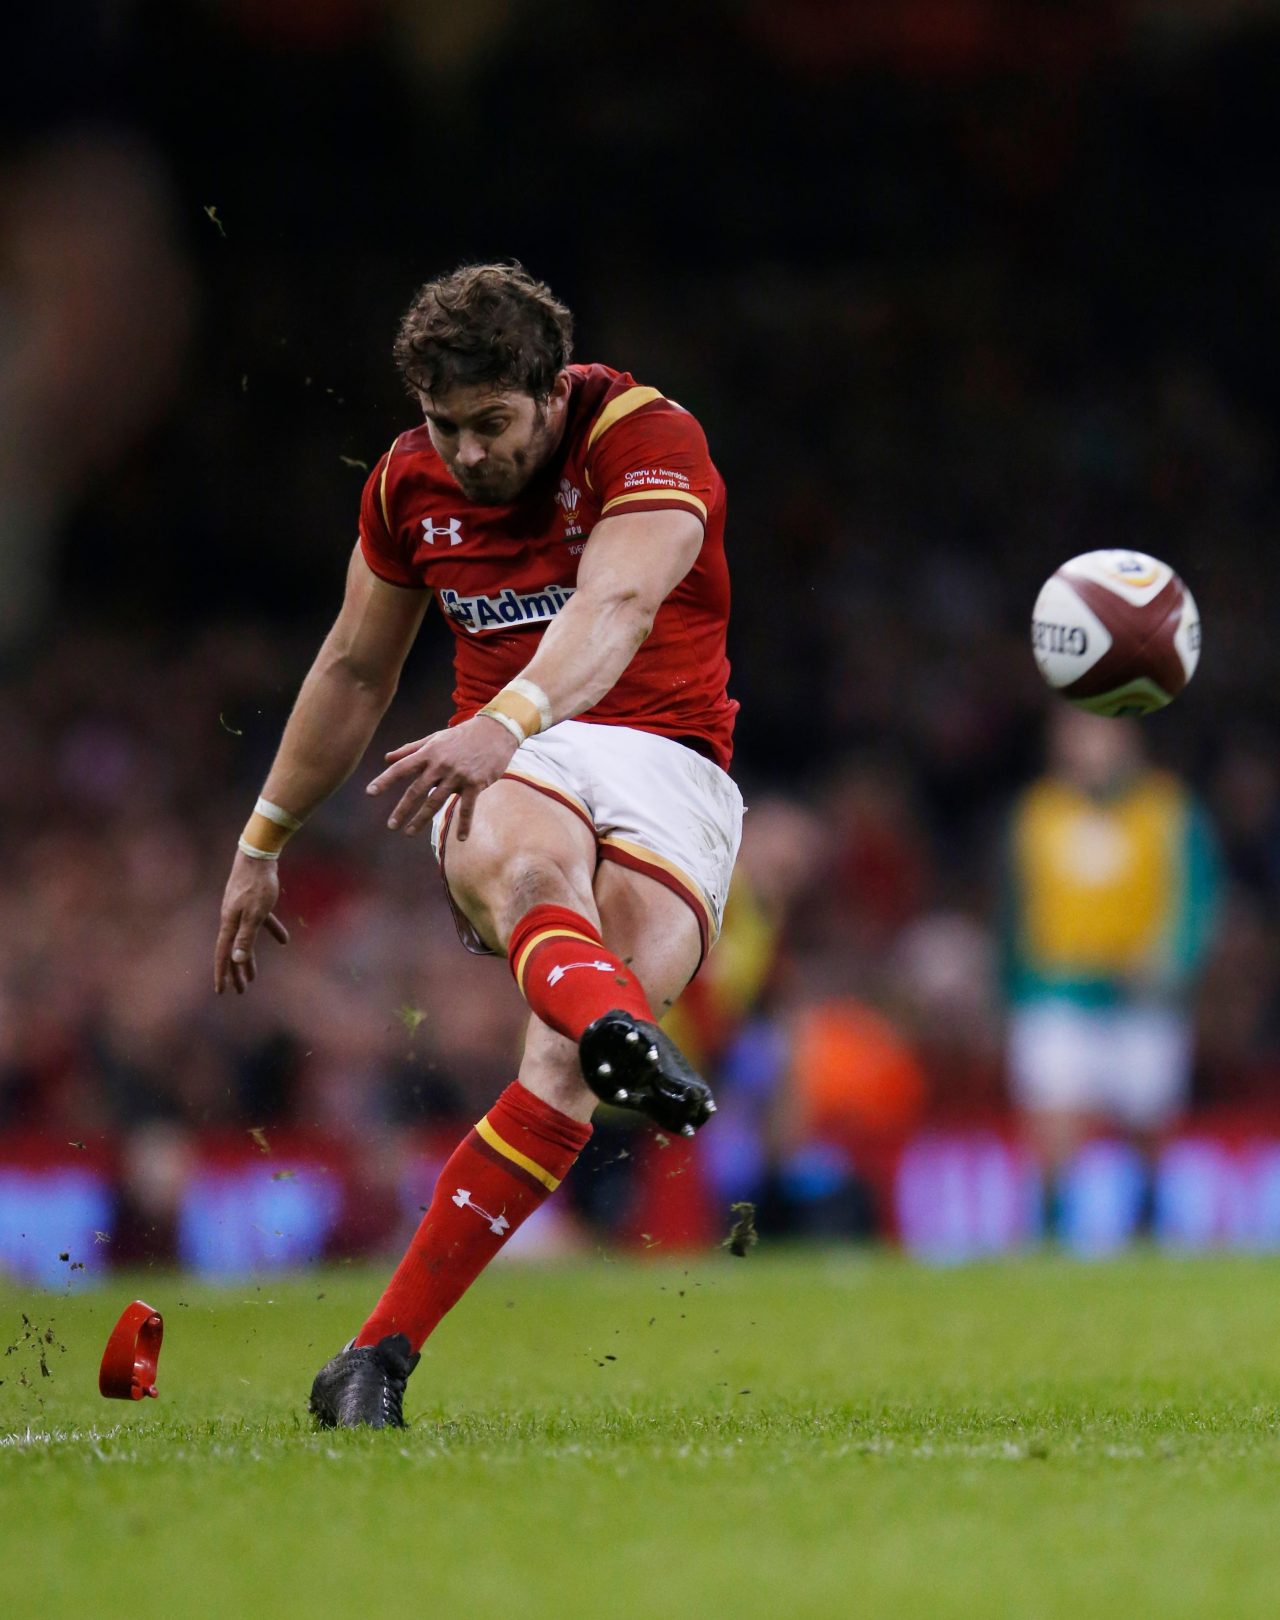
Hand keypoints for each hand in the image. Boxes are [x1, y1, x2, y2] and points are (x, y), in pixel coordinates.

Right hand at [214, 852, 290, 993]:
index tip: (222, 992)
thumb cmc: (257, 885)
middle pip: (233, 951)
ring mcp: (240, 911)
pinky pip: (261, 924)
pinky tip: (284, 941)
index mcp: (229, 924)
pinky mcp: (252, 903)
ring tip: (254, 976)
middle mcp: (231, 920)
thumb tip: (236, 959)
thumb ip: (246, 937)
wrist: (257, 856)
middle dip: (237, 972)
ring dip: (249, 958)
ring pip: (245, 940)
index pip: (224, 955)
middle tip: (241, 991)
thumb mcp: (255, 914)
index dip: (223, 974)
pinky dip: (271, 932)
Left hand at [367, 715, 518, 839]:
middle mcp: (441, 765)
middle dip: (403, 809)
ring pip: (437, 801)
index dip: (385, 780)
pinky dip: (464, 823)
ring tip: (409, 832)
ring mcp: (459, 776)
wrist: (496, 731)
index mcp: (429, 753)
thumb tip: (387, 758)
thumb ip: (410, 749)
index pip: (402, 768)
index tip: (370, 792)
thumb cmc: (462, 735)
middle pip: (417, 790)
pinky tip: (461, 838)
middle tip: (391, 825)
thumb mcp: (434, 738)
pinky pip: (467, 807)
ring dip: (422, 819)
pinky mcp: (476, 784)